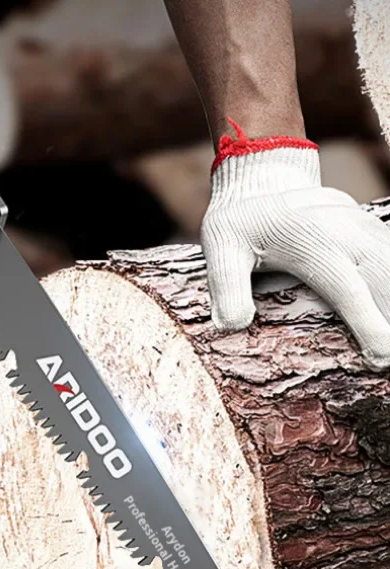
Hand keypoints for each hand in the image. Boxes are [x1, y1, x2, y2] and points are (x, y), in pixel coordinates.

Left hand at [200, 121, 389, 369]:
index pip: (348, 289)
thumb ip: (227, 287)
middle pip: (386, 283)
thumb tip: (232, 327)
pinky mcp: (373, 234)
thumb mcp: (221, 249)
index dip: (368, 323)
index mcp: (314, 244)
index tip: (381, 356)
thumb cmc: (239, 225)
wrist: (261, 185)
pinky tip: (388, 314)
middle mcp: (349, 237)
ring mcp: (366, 232)